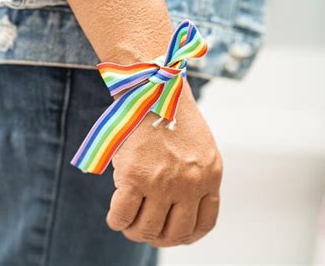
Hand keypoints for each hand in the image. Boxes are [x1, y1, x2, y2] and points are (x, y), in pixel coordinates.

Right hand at [106, 82, 222, 246]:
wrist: (151, 87)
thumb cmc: (171, 114)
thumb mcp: (200, 146)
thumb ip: (196, 176)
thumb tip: (177, 204)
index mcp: (209, 176)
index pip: (202, 224)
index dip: (185, 236)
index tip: (172, 235)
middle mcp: (189, 184)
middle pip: (174, 233)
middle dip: (157, 238)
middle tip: (144, 231)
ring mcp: (161, 182)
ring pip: (147, 229)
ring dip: (135, 233)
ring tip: (128, 225)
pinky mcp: (133, 176)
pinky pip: (122, 215)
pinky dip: (116, 221)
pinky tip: (115, 216)